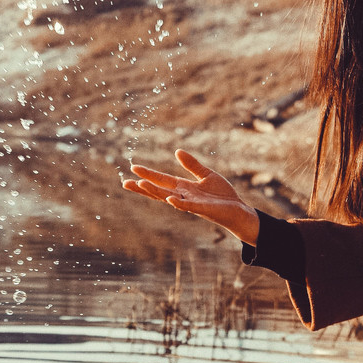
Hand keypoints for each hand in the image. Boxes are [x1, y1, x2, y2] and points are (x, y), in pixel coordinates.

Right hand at [122, 149, 259, 245]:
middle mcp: (183, 196)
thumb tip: (177, 151)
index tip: (133, 167)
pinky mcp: (202, 209)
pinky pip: (187, 206)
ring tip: (140, 184)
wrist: (238, 211)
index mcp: (184, 188)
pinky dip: (177, 202)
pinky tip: (168, 198)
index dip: (148, 173)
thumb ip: (192, 165)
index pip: (161, 180)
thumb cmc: (222, 196)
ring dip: (154, 192)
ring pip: (168, 197)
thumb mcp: (207, 175)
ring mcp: (191, 203)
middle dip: (142, 187)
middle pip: (158, 190)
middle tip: (124, 182)